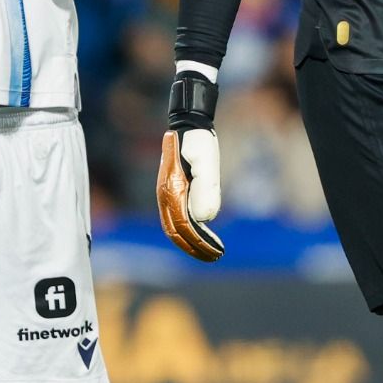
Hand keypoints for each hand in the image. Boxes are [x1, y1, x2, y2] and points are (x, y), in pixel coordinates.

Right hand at [156, 69, 223, 260]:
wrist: (188, 126)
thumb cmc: (198, 141)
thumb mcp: (206, 161)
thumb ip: (205, 188)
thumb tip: (204, 219)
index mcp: (172, 189)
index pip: (183, 225)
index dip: (199, 241)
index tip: (216, 250)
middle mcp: (166, 195)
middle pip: (176, 232)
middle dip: (195, 248)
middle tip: (216, 257)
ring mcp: (168, 194)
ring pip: (175, 227)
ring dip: (192, 243)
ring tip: (212, 252)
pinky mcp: (174, 192)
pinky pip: (178, 218)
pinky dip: (191, 231)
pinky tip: (206, 236)